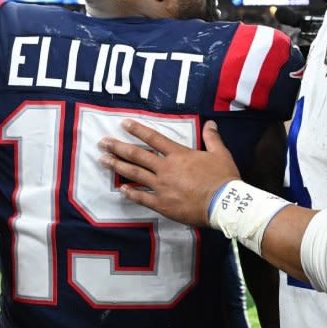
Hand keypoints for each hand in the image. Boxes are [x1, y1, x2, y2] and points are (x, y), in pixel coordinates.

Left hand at [99, 119, 240, 226]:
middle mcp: (165, 168)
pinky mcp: (162, 204)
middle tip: (102, 142)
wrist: (224, 204)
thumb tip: (211, 123)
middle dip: (118, 147)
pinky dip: (130, 193)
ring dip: (117, 166)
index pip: (154, 138)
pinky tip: (120, 189)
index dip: (137, 130)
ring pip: (134, 174)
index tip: (123, 124)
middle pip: (137, 155)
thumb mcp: (220, 154)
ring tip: (102, 160)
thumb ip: (212, 138)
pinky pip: (141, 198)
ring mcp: (161, 187)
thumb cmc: (222, 178)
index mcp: (178, 154)